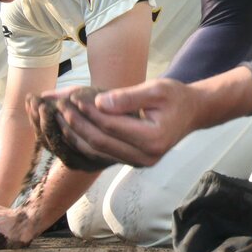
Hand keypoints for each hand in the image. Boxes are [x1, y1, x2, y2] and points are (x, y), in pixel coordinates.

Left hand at [43, 78, 201, 168]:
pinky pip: (102, 154)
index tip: (72, 98)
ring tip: (59, 118)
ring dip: (76, 135)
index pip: (112, 126)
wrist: (192, 113)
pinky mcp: (131, 161)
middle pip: (101, 143)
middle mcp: (145, 157)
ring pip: (98, 152)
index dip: (90, 112)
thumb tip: (98, 102)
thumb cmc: (176, 97)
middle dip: (77, 125)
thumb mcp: (157, 89)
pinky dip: (84, 142)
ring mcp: (138, 163)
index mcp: (153, 139)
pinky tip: (71, 129)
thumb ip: (128, 97)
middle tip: (59, 108)